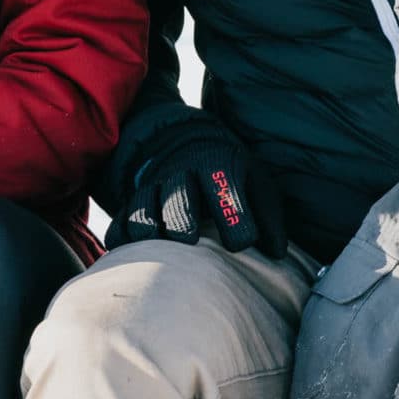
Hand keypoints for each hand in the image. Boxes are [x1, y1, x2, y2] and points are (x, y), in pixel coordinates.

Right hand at [106, 114, 286, 256]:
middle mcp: (182, 173)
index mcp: (218, 165)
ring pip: (144, 212)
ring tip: (162, 255)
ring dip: (150, 235)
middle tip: (190, 243)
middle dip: (182, 224)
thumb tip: (277, 254)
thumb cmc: (229, 172)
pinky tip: (134, 258)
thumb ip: (269, 217)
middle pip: (179, 202)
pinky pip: (120, 223)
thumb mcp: (255, 182)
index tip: (240, 245)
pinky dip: (123, 242)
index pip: (228, 196)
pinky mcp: (133, 201)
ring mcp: (154, 186)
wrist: (185, 140)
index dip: (237, 226)